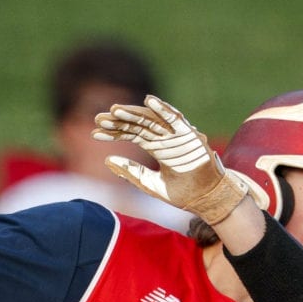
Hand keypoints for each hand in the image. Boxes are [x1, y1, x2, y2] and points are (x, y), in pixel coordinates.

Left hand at [92, 95, 249, 224]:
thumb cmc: (182, 193)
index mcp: (156, 147)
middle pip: (137, 124)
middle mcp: (165, 138)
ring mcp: (177, 135)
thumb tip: (107, 160)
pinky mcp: (190, 135)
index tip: (95, 132)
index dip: (113, 133)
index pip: (131, 134)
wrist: (207, 200)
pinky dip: (164, 109)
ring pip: (152, 120)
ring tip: (115, 110)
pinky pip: (176, 118)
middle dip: (118, 121)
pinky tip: (149, 101)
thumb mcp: (150, 184)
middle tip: (98, 118)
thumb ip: (131, 172)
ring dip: (134, 113)